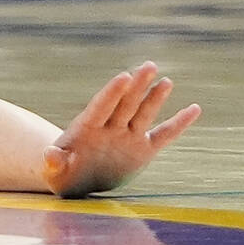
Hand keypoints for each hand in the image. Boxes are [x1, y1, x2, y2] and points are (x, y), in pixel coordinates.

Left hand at [44, 61, 199, 197]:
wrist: (76, 178)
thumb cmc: (61, 173)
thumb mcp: (54, 172)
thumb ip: (54, 163)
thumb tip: (49, 155)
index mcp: (87, 129)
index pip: (101, 107)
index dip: (112, 92)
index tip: (123, 76)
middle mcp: (110, 128)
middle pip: (124, 103)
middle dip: (137, 86)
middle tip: (148, 66)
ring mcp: (127, 136)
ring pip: (143, 113)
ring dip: (154, 98)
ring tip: (166, 81)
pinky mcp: (142, 149)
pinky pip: (164, 135)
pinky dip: (179, 124)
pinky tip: (194, 109)